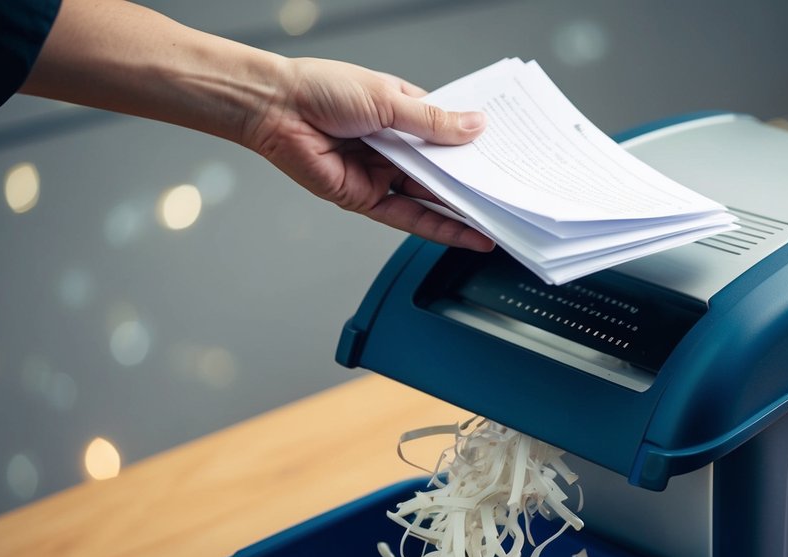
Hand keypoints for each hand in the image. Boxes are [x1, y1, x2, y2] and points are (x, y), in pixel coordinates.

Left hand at [243, 58, 494, 251]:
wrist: (276, 110)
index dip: (474, 144)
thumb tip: (474, 127)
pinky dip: (441, 228)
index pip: (448, 133)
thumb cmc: (321, 90)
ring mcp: (382, 175)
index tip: (506, 154)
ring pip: (431, 197)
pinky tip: (468, 235)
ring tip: (500, 218)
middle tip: (511, 192)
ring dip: (464, 209)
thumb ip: (432, 122)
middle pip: (442, 169)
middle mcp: (394, 146)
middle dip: (475, 181)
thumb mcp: (387, 99)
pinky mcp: (368, 200)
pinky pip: (410, 219)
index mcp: (402, 113)